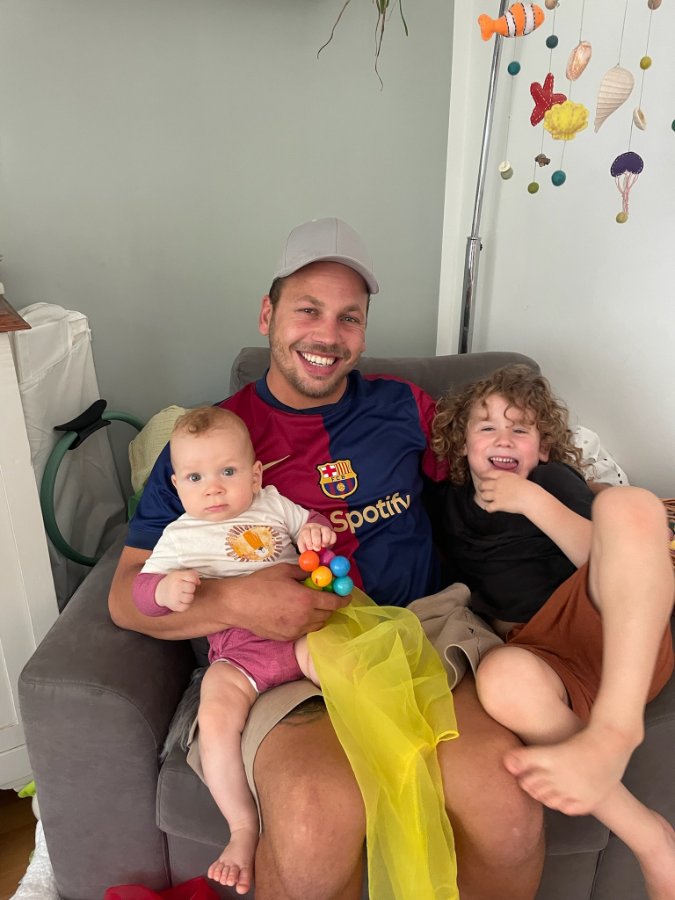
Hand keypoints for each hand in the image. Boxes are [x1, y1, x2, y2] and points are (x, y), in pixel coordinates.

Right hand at [155, 569, 200, 611]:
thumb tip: (198, 583)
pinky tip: (181, 600)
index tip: (189, 581)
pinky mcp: (174, 606)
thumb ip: (192, 574)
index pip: (192, 577)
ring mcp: (174, 597)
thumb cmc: (173, 582)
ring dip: (189, 597)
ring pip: (190, 598)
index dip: (193, 579)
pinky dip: (185, 604)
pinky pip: (186, 606)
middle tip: (184, 588)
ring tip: (183, 594)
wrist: (160, 592)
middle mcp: (175, 586)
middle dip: (190, 588)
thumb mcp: (180, 574)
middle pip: (192, 588)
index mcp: (177, 576)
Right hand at [225, 563, 347, 640]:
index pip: (334, 602)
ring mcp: (295, 630)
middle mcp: (304, 618)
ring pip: (317, 625)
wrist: (238, 604)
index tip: (347, 595)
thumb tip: (317, 571)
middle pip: (327, 614)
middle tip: (327, 597)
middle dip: (331, 606)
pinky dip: (307, 623)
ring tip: (312, 605)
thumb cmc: (259, 584)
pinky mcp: (286, 637)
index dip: (343, 598)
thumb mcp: (284, 571)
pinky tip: (298, 614)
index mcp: (306, 600)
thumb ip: (304, 572)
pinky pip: (304, 631)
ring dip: (320, 615)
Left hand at [297, 523, 337, 552]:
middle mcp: (314, 527)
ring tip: (324, 546)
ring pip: (326, 530)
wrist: (314, 537)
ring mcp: (323, 528)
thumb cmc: (307, 542)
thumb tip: (306, 555)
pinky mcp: (330, 531)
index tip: (310, 548)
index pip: (306, 533)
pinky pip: (333, 534)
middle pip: (315, 531)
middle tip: (317, 549)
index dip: (308, 540)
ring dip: (325, 539)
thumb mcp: (303, 545)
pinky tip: (328, 545)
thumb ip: (304, 549)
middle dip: (317, 541)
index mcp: (306, 530)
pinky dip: (332, 540)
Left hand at [475, 471, 538, 514]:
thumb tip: (506, 480)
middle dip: (482, 488)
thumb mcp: (517, 478)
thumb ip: (509, 478)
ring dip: (484, 498)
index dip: (483, 476)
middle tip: (483, 490)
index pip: (488, 473)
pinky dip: (489, 509)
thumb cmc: (528, 488)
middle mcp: (497, 484)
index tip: (482, 477)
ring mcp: (497, 494)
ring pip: (483, 496)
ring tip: (488, 500)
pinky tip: (492, 509)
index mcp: (503, 476)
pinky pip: (488, 507)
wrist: (531, 497)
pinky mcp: (498, 504)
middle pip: (482, 485)